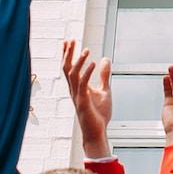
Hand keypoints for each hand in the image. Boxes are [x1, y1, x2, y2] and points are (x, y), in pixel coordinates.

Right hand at [62, 42, 113, 158]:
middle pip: (67, 69)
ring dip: (79, 61)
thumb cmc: (99, 114)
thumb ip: (104, 76)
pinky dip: (87, 73)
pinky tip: (94, 63)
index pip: (69, 68)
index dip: (68, 54)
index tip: (68, 41)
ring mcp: (78, 96)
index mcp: (78, 87)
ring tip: (86, 50)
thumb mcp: (105, 90)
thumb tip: (105, 59)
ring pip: (73, 75)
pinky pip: (83, 85)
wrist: (98, 132)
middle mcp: (74, 90)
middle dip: (68, 54)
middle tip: (71, 40)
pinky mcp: (83, 102)